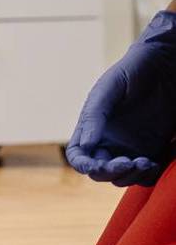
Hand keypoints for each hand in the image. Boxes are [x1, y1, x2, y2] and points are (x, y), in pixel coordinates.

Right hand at [67, 10, 175, 186]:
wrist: (166, 66)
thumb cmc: (133, 72)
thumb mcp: (110, 89)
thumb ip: (95, 115)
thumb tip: (85, 144)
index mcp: (92, 126)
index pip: (79, 155)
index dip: (85, 165)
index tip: (99, 165)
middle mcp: (108, 140)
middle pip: (100, 172)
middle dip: (112, 172)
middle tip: (130, 162)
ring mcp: (130, 147)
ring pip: (124, 177)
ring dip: (133, 176)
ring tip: (148, 161)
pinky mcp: (152, 150)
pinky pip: (147, 174)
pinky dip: (151, 174)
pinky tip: (159, 159)